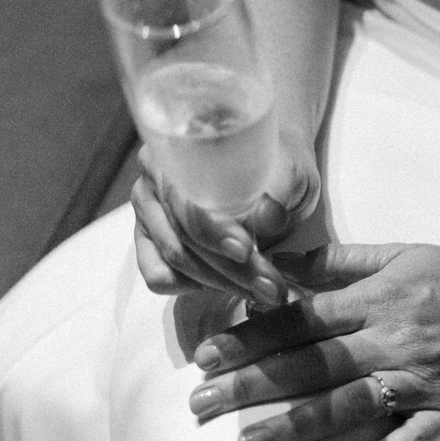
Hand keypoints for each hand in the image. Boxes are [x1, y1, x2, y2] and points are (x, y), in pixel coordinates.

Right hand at [131, 124, 320, 306]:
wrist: (274, 174)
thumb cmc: (279, 167)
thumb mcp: (291, 172)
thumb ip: (279, 189)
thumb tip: (267, 216)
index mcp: (179, 149)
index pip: (186, 200)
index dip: (214, 231)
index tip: (246, 252)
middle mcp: (153, 177)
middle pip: (182, 236)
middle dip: (230, 269)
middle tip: (274, 289)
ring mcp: (148, 211)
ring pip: (174, 260)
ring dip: (221, 283)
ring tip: (266, 291)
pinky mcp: (149, 241)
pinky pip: (159, 276)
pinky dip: (194, 287)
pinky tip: (229, 282)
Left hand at [184, 243, 439, 440]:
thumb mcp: (399, 253)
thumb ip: (336, 261)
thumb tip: (275, 264)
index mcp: (377, 299)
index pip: (300, 319)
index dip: (250, 338)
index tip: (205, 356)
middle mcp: (393, 339)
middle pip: (312, 364)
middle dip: (251, 384)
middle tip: (200, 404)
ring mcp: (422, 380)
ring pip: (349, 405)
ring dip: (295, 426)